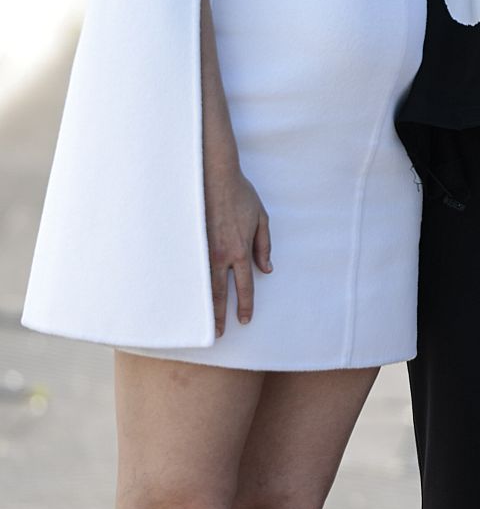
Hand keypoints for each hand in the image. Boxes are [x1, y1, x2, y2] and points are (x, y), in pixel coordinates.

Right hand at [204, 164, 272, 335]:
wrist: (214, 175)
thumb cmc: (239, 194)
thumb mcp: (261, 217)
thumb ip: (264, 245)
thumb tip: (267, 269)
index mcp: (240, 250)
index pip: (245, 286)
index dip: (245, 305)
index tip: (244, 320)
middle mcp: (221, 255)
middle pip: (220, 294)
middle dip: (219, 315)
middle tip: (217, 333)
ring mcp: (202, 250)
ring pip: (201, 286)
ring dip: (202, 306)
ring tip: (200, 323)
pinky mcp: (188, 242)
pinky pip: (188, 270)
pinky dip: (187, 286)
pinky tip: (183, 297)